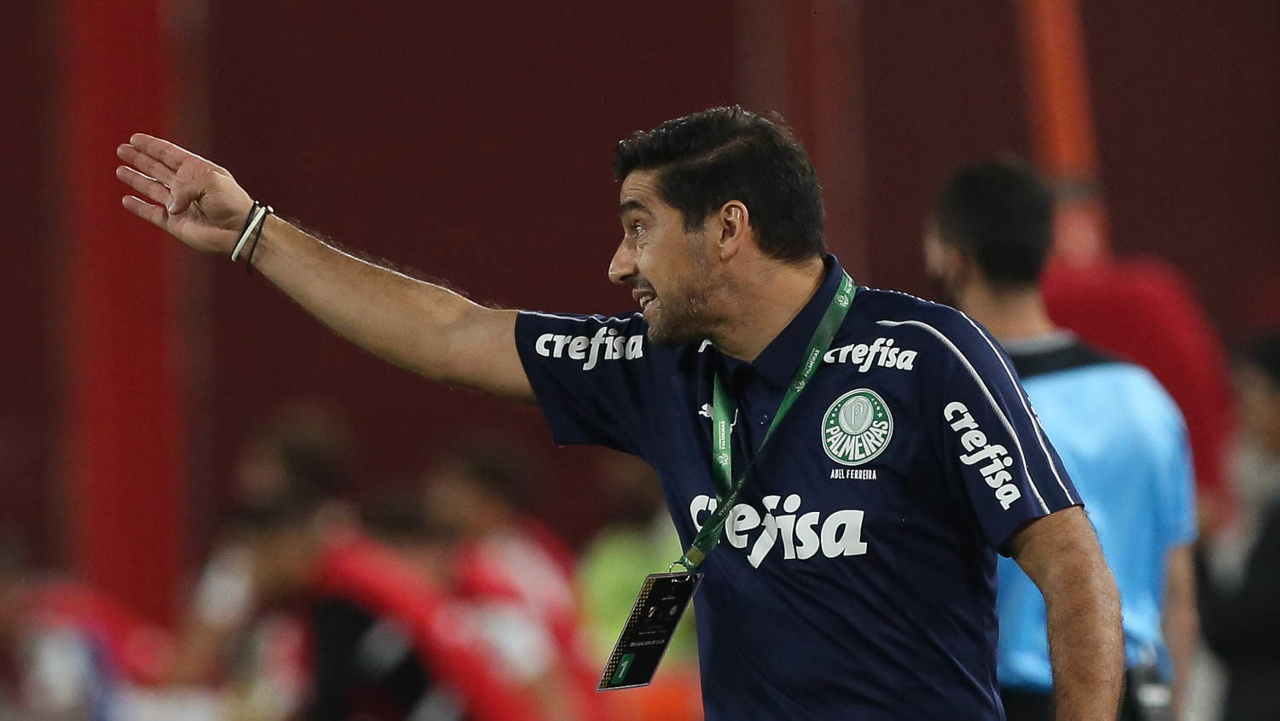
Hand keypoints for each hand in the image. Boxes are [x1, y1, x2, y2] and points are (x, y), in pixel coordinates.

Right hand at [116, 134, 254, 254]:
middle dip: (139, 159)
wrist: (239, 230)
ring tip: (120, 170)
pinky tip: (127, 200)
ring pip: (152, 188)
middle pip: (156, 168)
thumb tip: (169, 205)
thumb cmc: (232, 202)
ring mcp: (179, 204)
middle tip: (121, 150)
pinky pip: (152, 213)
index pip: (169, 154)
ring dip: (136, 179)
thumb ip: (185, 188)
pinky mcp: (175, 222)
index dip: (151, 146)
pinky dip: (139, 207)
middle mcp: (185, 185)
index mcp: (196, 170)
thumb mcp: (211, 182)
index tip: (134, 138)